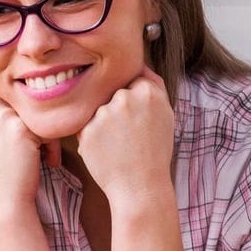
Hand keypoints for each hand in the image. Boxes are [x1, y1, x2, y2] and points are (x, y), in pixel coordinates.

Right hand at [0, 90, 59, 214]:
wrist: (5, 198)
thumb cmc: (7, 165)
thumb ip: (10, 104)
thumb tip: (38, 79)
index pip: (19, 96)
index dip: (27, 119)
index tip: (23, 141)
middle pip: (30, 103)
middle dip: (39, 126)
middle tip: (36, 151)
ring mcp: (0, 113)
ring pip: (41, 114)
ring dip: (48, 136)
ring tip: (42, 156)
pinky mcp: (18, 127)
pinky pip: (50, 127)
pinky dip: (53, 145)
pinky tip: (46, 161)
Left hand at [76, 66, 173, 206]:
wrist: (140, 186)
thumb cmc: (154, 151)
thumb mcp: (165, 114)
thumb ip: (152, 85)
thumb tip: (138, 64)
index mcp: (147, 92)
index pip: (131, 81)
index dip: (133, 101)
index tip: (137, 118)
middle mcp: (125, 98)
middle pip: (112, 94)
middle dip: (116, 111)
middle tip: (129, 135)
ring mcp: (104, 114)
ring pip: (97, 110)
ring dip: (103, 124)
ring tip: (119, 145)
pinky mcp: (87, 130)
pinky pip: (86, 126)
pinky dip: (92, 138)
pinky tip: (107, 152)